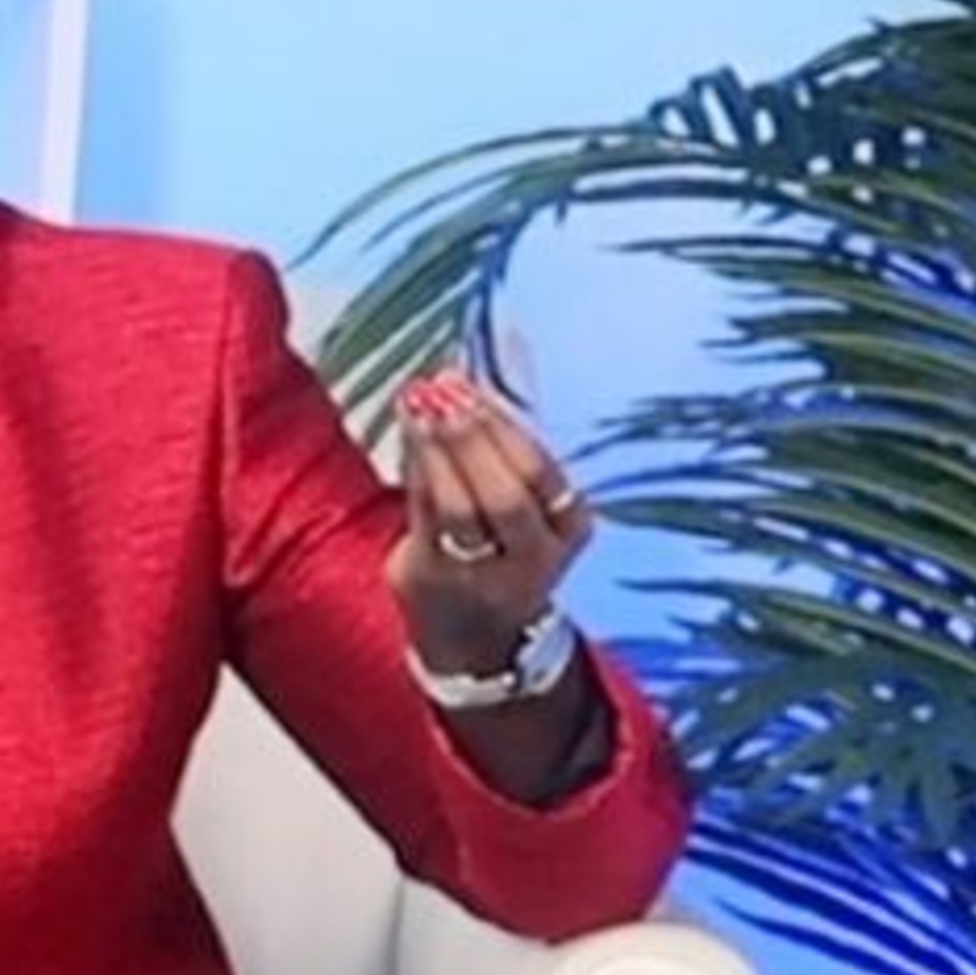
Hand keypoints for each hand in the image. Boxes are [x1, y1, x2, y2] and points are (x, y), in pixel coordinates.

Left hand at [386, 368, 595, 673]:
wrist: (477, 636)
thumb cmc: (507, 544)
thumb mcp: (532, 497)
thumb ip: (516, 432)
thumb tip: (506, 338)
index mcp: (568, 531)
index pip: (539, 475)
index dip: (504, 427)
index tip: (473, 386)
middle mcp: (530, 561)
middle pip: (501, 496)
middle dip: (472, 438)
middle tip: (445, 390)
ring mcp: (477, 576)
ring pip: (456, 509)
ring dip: (435, 447)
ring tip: (418, 399)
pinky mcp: (429, 578)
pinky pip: (420, 516)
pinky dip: (413, 465)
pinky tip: (407, 424)